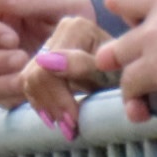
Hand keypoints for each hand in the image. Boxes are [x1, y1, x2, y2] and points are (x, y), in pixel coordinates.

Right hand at [0, 0, 93, 106]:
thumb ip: (24, 0)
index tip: (12, 38)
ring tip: (28, 79)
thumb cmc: (68, 8)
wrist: (90, 35)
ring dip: (0, 83)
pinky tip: (35, 93)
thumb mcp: (53, 0)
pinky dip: (14, 98)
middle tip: (22, 59)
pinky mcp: (9, 89)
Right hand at [20, 17, 116, 137]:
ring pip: (29, 80)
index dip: (59, 99)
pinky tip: (55, 117)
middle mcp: (60, 30)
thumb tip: (46, 62)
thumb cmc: (124, 74)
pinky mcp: (45, 58)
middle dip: (52, 105)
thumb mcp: (110, 72)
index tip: (73, 123)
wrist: (127, 73)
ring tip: (64, 125)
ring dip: (44, 107)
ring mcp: (51, 42)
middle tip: (69, 128)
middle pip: (36, 74)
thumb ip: (82, 65)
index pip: (49, 68)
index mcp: (76, 28)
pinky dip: (40, 103)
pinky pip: (28, 83)